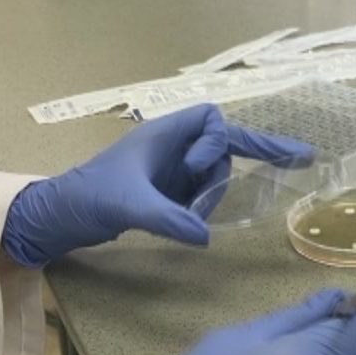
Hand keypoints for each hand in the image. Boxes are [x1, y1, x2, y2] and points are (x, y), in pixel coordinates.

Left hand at [0, 104, 313, 266]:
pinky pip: (200, 192)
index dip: (218, 141)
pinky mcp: (166, 192)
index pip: (210, 118)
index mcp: (162, 135)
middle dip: (233, 164)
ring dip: (212, 194)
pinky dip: (204, 205)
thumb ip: (168, 219)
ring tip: (190, 217)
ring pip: (212, 173)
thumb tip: (206, 236)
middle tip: (295, 161)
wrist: (59, 217)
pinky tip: (195, 223)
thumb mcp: (129, 206)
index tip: (197, 168)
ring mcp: (169, 170)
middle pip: (221, 146)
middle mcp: (170, 148)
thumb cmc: (88, 198)